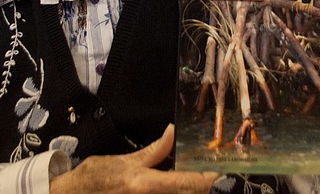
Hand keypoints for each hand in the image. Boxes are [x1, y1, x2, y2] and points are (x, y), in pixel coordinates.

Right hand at [49, 125, 218, 193]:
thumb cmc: (96, 177)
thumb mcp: (125, 161)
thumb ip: (154, 151)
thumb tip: (173, 132)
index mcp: (145, 184)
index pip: (184, 182)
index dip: (206, 179)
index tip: (222, 174)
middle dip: (200, 188)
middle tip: (214, 177)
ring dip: (187, 190)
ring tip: (197, 182)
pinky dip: (175, 192)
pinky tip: (180, 187)